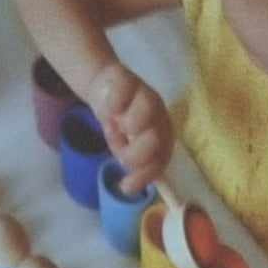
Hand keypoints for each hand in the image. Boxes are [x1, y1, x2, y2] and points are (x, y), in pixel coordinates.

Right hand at [85, 62, 173, 192]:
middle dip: (137, 153)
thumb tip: (130, 186)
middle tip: (120, 154)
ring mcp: (145, 95)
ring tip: (115, 128)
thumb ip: (131, 163)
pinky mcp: (128, 80)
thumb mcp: (124, 148)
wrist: (105, 91)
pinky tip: (107, 112)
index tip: (125, 187)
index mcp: (162, 135)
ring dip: (129, 126)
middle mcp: (158, 116)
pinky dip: (113, 104)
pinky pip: (123, 91)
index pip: (160, 159)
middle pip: (157, 138)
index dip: (145, 175)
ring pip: (146, 111)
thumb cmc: (120, 125)